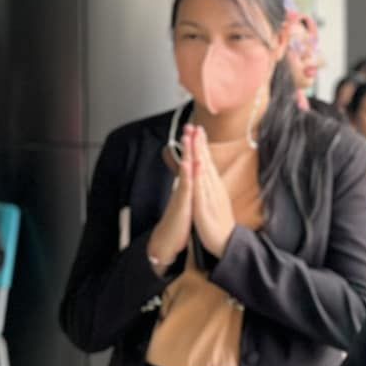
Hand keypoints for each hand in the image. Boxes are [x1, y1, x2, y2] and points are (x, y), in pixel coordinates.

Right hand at [148, 136, 194, 271]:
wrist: (169, 239)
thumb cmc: (179, 219)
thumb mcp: (186, 199)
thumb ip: (188, 185)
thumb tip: (189, 173)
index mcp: (188, 186)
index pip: (191, 162)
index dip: (194, 146)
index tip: (197, 129)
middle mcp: (184, 187)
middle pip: (186, 161)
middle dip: (188, 143)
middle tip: (189, 125)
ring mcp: (182, 195)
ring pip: (185, 171)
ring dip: (187, 154)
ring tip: (188, 139)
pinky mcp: (182, 205)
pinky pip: (185, 188)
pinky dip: (188, 176)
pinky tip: (189, 164)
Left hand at [188, 125, 236, 255]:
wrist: (226, 243)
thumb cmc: (218, 223)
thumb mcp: (214, 201)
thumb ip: (210, 187)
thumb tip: (207, 176)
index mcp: (214, 187)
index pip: (207, 162)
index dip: (202, 146)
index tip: (198, 129)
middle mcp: (213, 188)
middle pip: (206, 162)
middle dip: (200, 144)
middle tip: (196, 126)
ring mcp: (210, 197)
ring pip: (203, 171)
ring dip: (199, 154)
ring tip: (195, 139)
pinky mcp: (205, 208)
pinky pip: (201, 190)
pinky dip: (199, 176)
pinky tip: (197, 165)